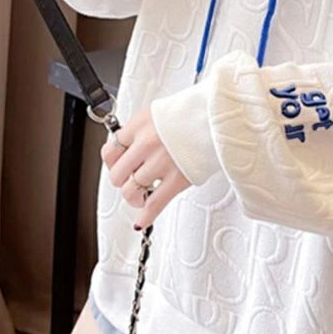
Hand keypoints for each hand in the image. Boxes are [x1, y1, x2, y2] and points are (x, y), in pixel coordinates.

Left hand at [99, 104, 191, 229]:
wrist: (220, 116)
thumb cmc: (194, 114)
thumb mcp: (159, 113)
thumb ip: (140, 131)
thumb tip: (122, 153)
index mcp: (141, 124)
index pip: (111, 149)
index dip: (113, 161)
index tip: (117, 165)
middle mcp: (148, 143)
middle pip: (118, 174)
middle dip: (123, 180)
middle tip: (131, 181)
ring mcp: (162, 162)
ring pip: (131, 191)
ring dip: (135, 197)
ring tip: (142, 196)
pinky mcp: (178, 179)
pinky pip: (154, 204)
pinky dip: (146, 216)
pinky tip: (142, 220)